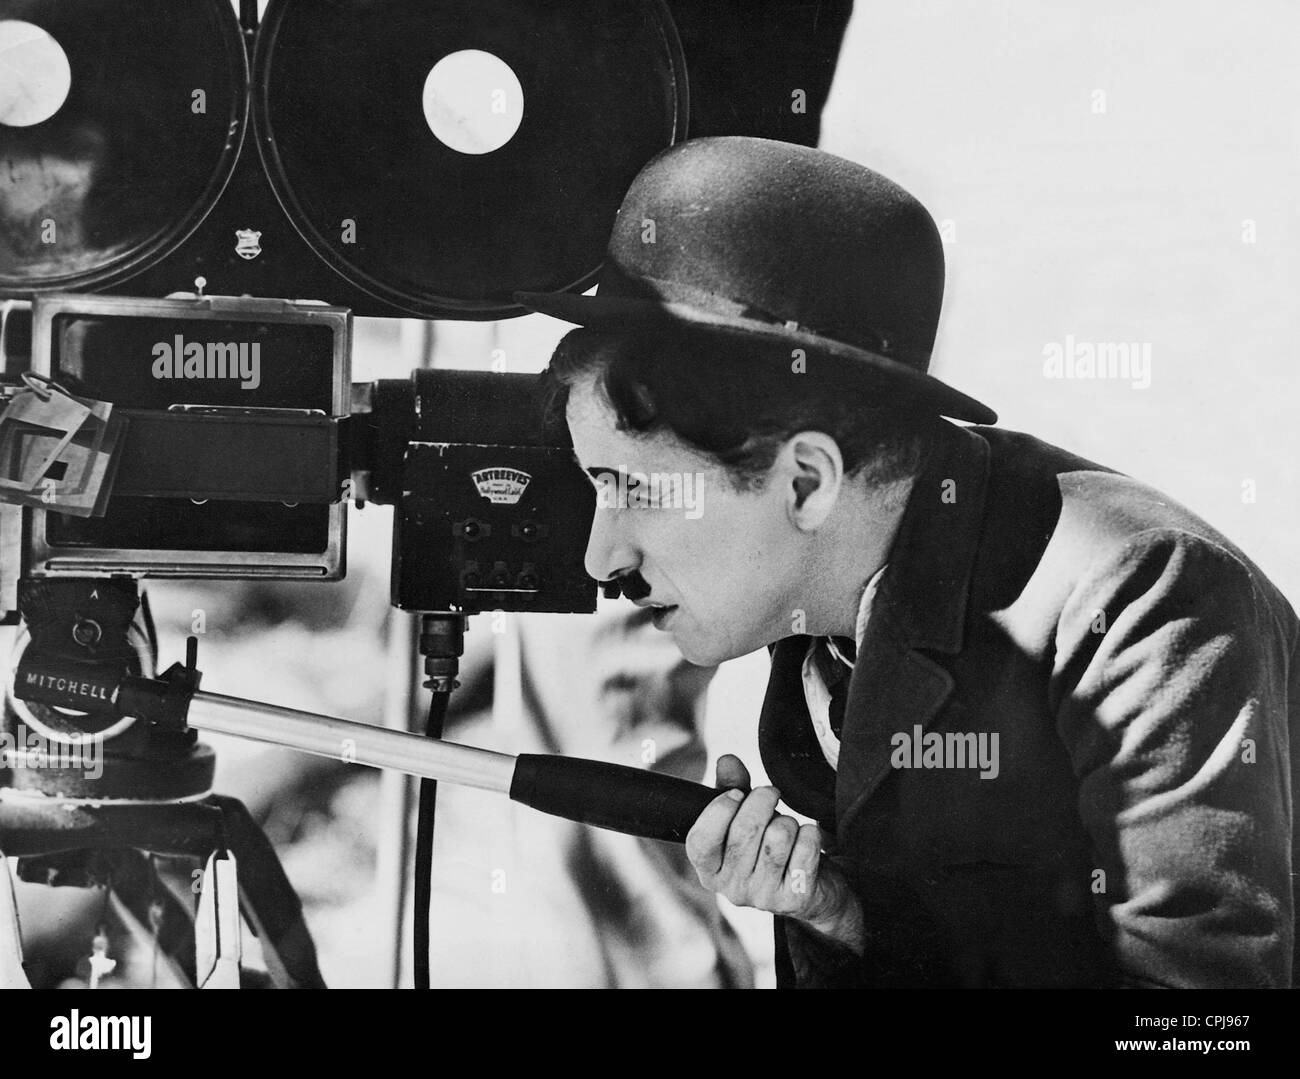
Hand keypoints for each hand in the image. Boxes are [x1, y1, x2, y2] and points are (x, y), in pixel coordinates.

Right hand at [685, 754, 864, 953]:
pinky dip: (810, 833)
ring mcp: (763, 897)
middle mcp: (731, 890)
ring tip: (787, 826)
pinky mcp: (794, 899)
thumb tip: (727, 761)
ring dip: (788, 819)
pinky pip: (806, 848)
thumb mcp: (743, 816)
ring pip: (778, 835)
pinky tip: (806, 838)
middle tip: (771, 794)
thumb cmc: (767, 845)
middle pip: (745, 830)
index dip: (718, 810)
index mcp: (710, 870)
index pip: (700, 841)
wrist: (811, 886)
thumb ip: (731, 787)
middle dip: (762, 799)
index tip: (737, 793)